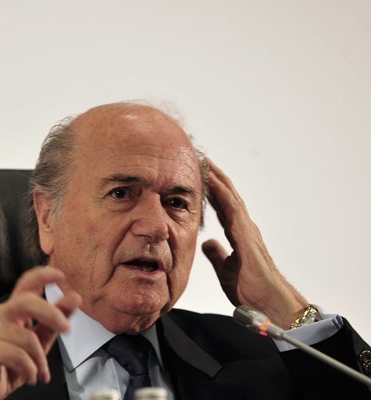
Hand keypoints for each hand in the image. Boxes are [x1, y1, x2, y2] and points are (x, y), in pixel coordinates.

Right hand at [0, 267, 80, 399]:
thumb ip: (54, 322)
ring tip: (38, 373)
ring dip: (40, 361)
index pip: (26, 284)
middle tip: (67, 328)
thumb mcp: (37, 344)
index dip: (43, 275)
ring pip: (28, 338)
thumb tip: (73, 300)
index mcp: (13, 311)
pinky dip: (29, 370)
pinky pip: (18, 356)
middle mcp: (0, 314)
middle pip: (27, 301)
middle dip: (52, 313)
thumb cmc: (6, 365)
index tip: (61, 275)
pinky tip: (28, 376)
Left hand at [201, 159, 307, 327]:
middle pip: (227, 197)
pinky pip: (233, 209)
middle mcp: (244, 228)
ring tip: (206, 162)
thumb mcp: (225, 270)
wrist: (268, 303)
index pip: (222, 207)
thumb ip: (217, 255)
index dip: (211, 191)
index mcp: (238, 235)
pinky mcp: (247, 236)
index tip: (199, 177)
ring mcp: (247, 230)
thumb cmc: (251, 289)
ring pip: (231, 197)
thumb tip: (207, 243)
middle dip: (215, 178)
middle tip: (202, 160)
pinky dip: (223, 193)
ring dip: (218, 179)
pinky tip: (214, 182)